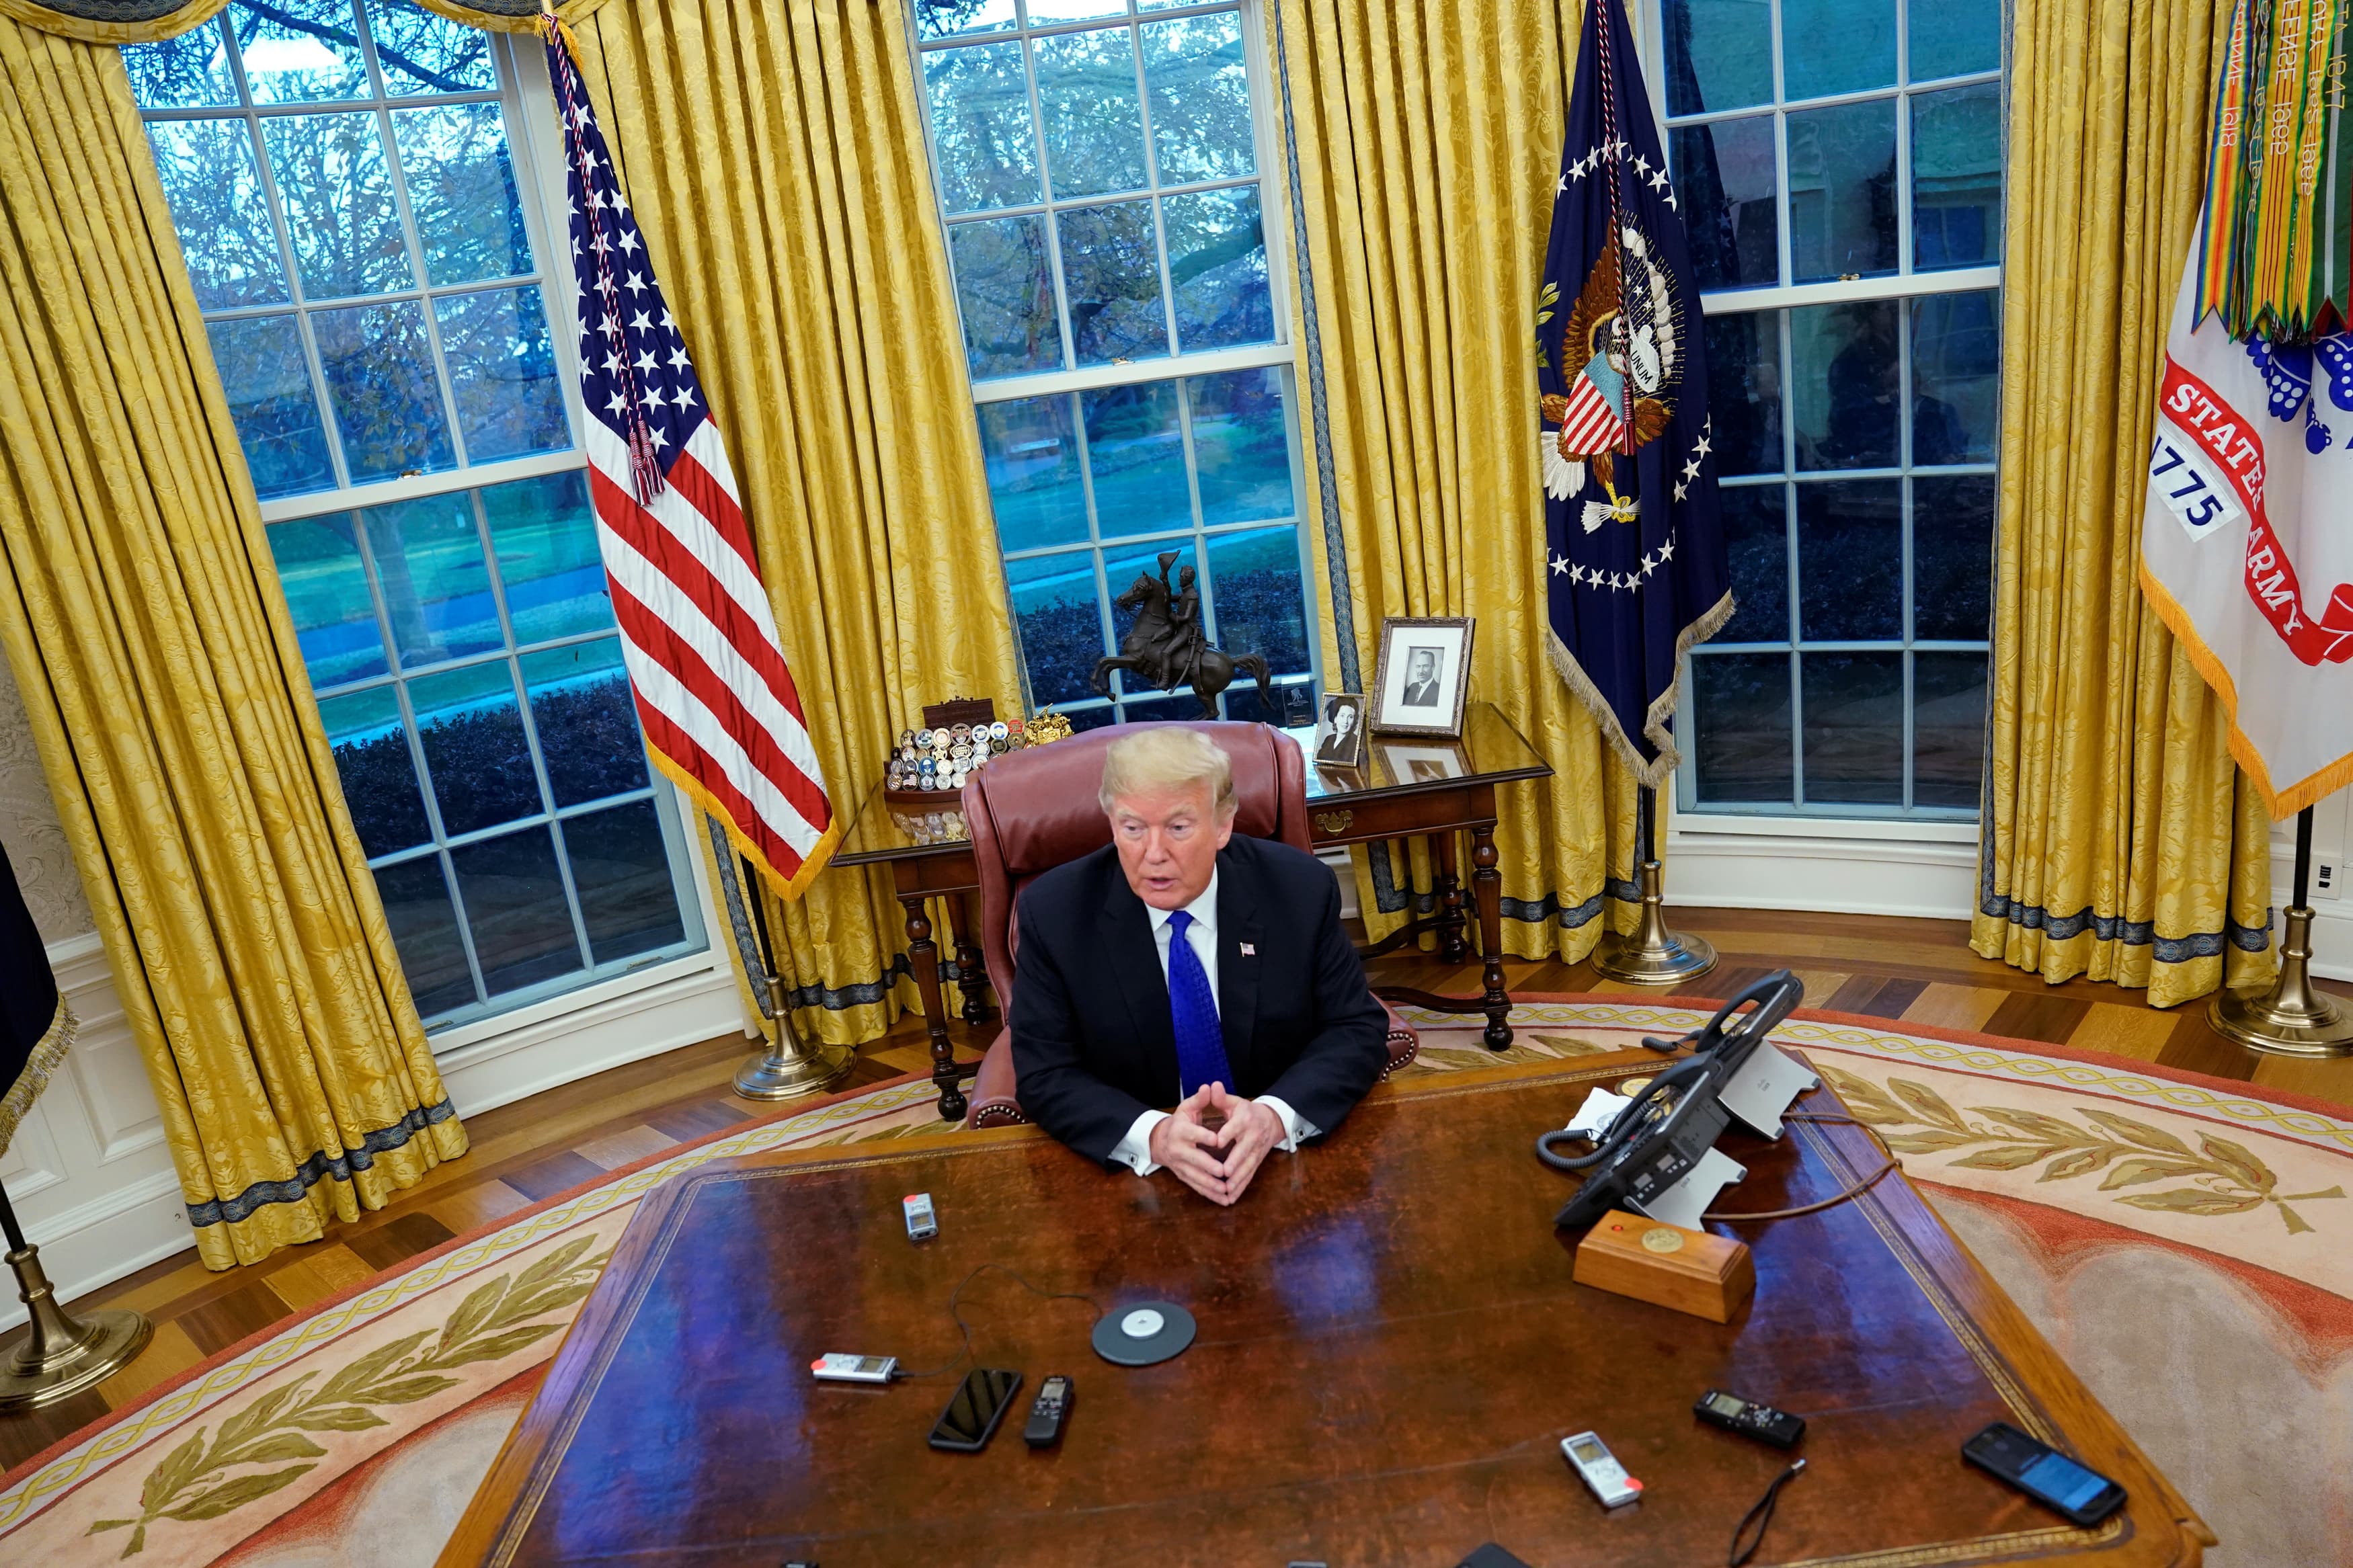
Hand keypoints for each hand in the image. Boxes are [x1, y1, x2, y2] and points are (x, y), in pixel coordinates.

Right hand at [1149, 1086, 1230, 1203]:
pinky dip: (1210, 1194)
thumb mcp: (1186, 1108)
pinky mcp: (1183, 1176)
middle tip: (1223, 1171)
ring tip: (1225, 1189)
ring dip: (1211, 1185)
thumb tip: (1209, 1086)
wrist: (1160, 1141)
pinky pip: (1197, 1187)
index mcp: (1180, 1131)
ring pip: (1195, 1177)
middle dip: (1208, 1166)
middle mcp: (1178, 1149)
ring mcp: (1180, 1165)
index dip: (1204, 1136)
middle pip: (1193, 1159)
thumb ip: (1200, 1099)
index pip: (1193, 1133)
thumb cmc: (1179, 1122)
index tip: (1218, 1140)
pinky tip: (1223, 1199)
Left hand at [1203, 1083, 1283, 1204]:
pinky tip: (1232, 1196)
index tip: (1217, 1142)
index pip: (1235, 1127)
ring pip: (1248, 1165)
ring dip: (1239, 1178)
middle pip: (1244, 1149)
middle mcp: (1252, 1136)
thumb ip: (1221, 1098)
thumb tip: (1212, 1086)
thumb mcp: (1234, 1102)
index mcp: (1245, 1119)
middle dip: (1235, 1161)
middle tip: (1224, 1171)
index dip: (1227, 1134)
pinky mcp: (1257, 1161)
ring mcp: (1257, 1150)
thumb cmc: (1245, 1111)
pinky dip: (1242, 1186)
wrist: (1270, 1121)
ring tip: (1227, 1188)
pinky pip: (1250, 1175)